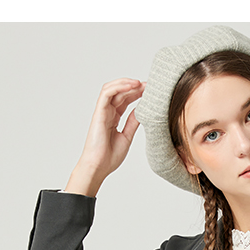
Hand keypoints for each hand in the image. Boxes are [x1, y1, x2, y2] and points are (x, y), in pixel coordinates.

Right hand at [64, 78, 145, 195]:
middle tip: (149, 85)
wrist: (99, 167)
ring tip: (141, 83)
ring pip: (113, 88)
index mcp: (114, 118)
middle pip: (121, 92)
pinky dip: (118, 87)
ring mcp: (102, 111)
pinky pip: (106, 93)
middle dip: (135, 86)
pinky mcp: (98, 112)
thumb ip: (133, 122)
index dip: (137, 93)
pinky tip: (132, 86)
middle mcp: (108, 112)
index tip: (151, 91)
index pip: (126, 100)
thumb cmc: (109, 157)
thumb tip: (143, 110)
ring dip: (126, 83)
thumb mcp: (127, 136)